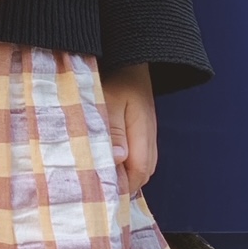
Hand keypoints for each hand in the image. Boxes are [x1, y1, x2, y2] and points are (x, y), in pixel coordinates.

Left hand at [102, 62, 156, 195]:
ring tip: (100, 178)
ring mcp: (147, 132)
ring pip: (141, 164)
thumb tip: (118, 160)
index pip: (140, 172)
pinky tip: (108, 159)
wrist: (131, 55)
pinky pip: (137, 153)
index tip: (101, 193)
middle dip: (123, 183)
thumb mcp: (110, 100)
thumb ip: (113, 130)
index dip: (123, 186)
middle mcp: (149, 136)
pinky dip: (125, 161)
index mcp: (143, 133)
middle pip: (142, 173)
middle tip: (98, 189)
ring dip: (123, 173)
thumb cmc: (117, 75)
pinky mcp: (141, 127)